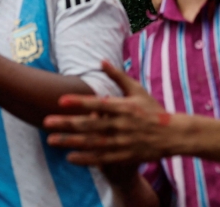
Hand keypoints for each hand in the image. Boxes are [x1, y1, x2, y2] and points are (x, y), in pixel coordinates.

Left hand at [44, 60, 181, 165]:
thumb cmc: (153, 109)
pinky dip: (85, 159)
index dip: (78, 102)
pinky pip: (101, 158)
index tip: (60, 101)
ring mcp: (122, 142)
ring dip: (70, 142)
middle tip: (46, 123)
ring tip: (51, 141)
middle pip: (89, 125)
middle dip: (66, 124)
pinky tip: (70, 158)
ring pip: (91, 143)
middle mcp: (120, 125)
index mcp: (123, 107)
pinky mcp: (124, 156)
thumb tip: (101, 60)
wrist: (173, 135)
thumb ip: (117, 76)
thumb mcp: (137, 89)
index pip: (96, 104)